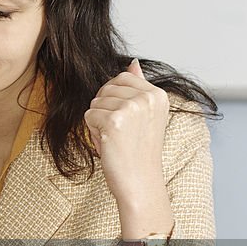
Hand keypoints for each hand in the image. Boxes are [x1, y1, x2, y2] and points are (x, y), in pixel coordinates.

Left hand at [84, 59, 173, 236]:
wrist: (140, 182)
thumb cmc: (139, 152)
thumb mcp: (145, 115)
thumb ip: (138, 88)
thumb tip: (133, 63)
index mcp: (158, 94)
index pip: (122, 77)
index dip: (114, 98)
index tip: (126, 120)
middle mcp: (147, 98)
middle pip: (106, 88)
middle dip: (105, 110)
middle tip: (121, 133)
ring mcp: (131, 108)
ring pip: (95, 103)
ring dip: (98, 122)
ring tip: (116, 140)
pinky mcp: (113, 120)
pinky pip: (88, 116)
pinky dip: (93, 132)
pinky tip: (108, 145)